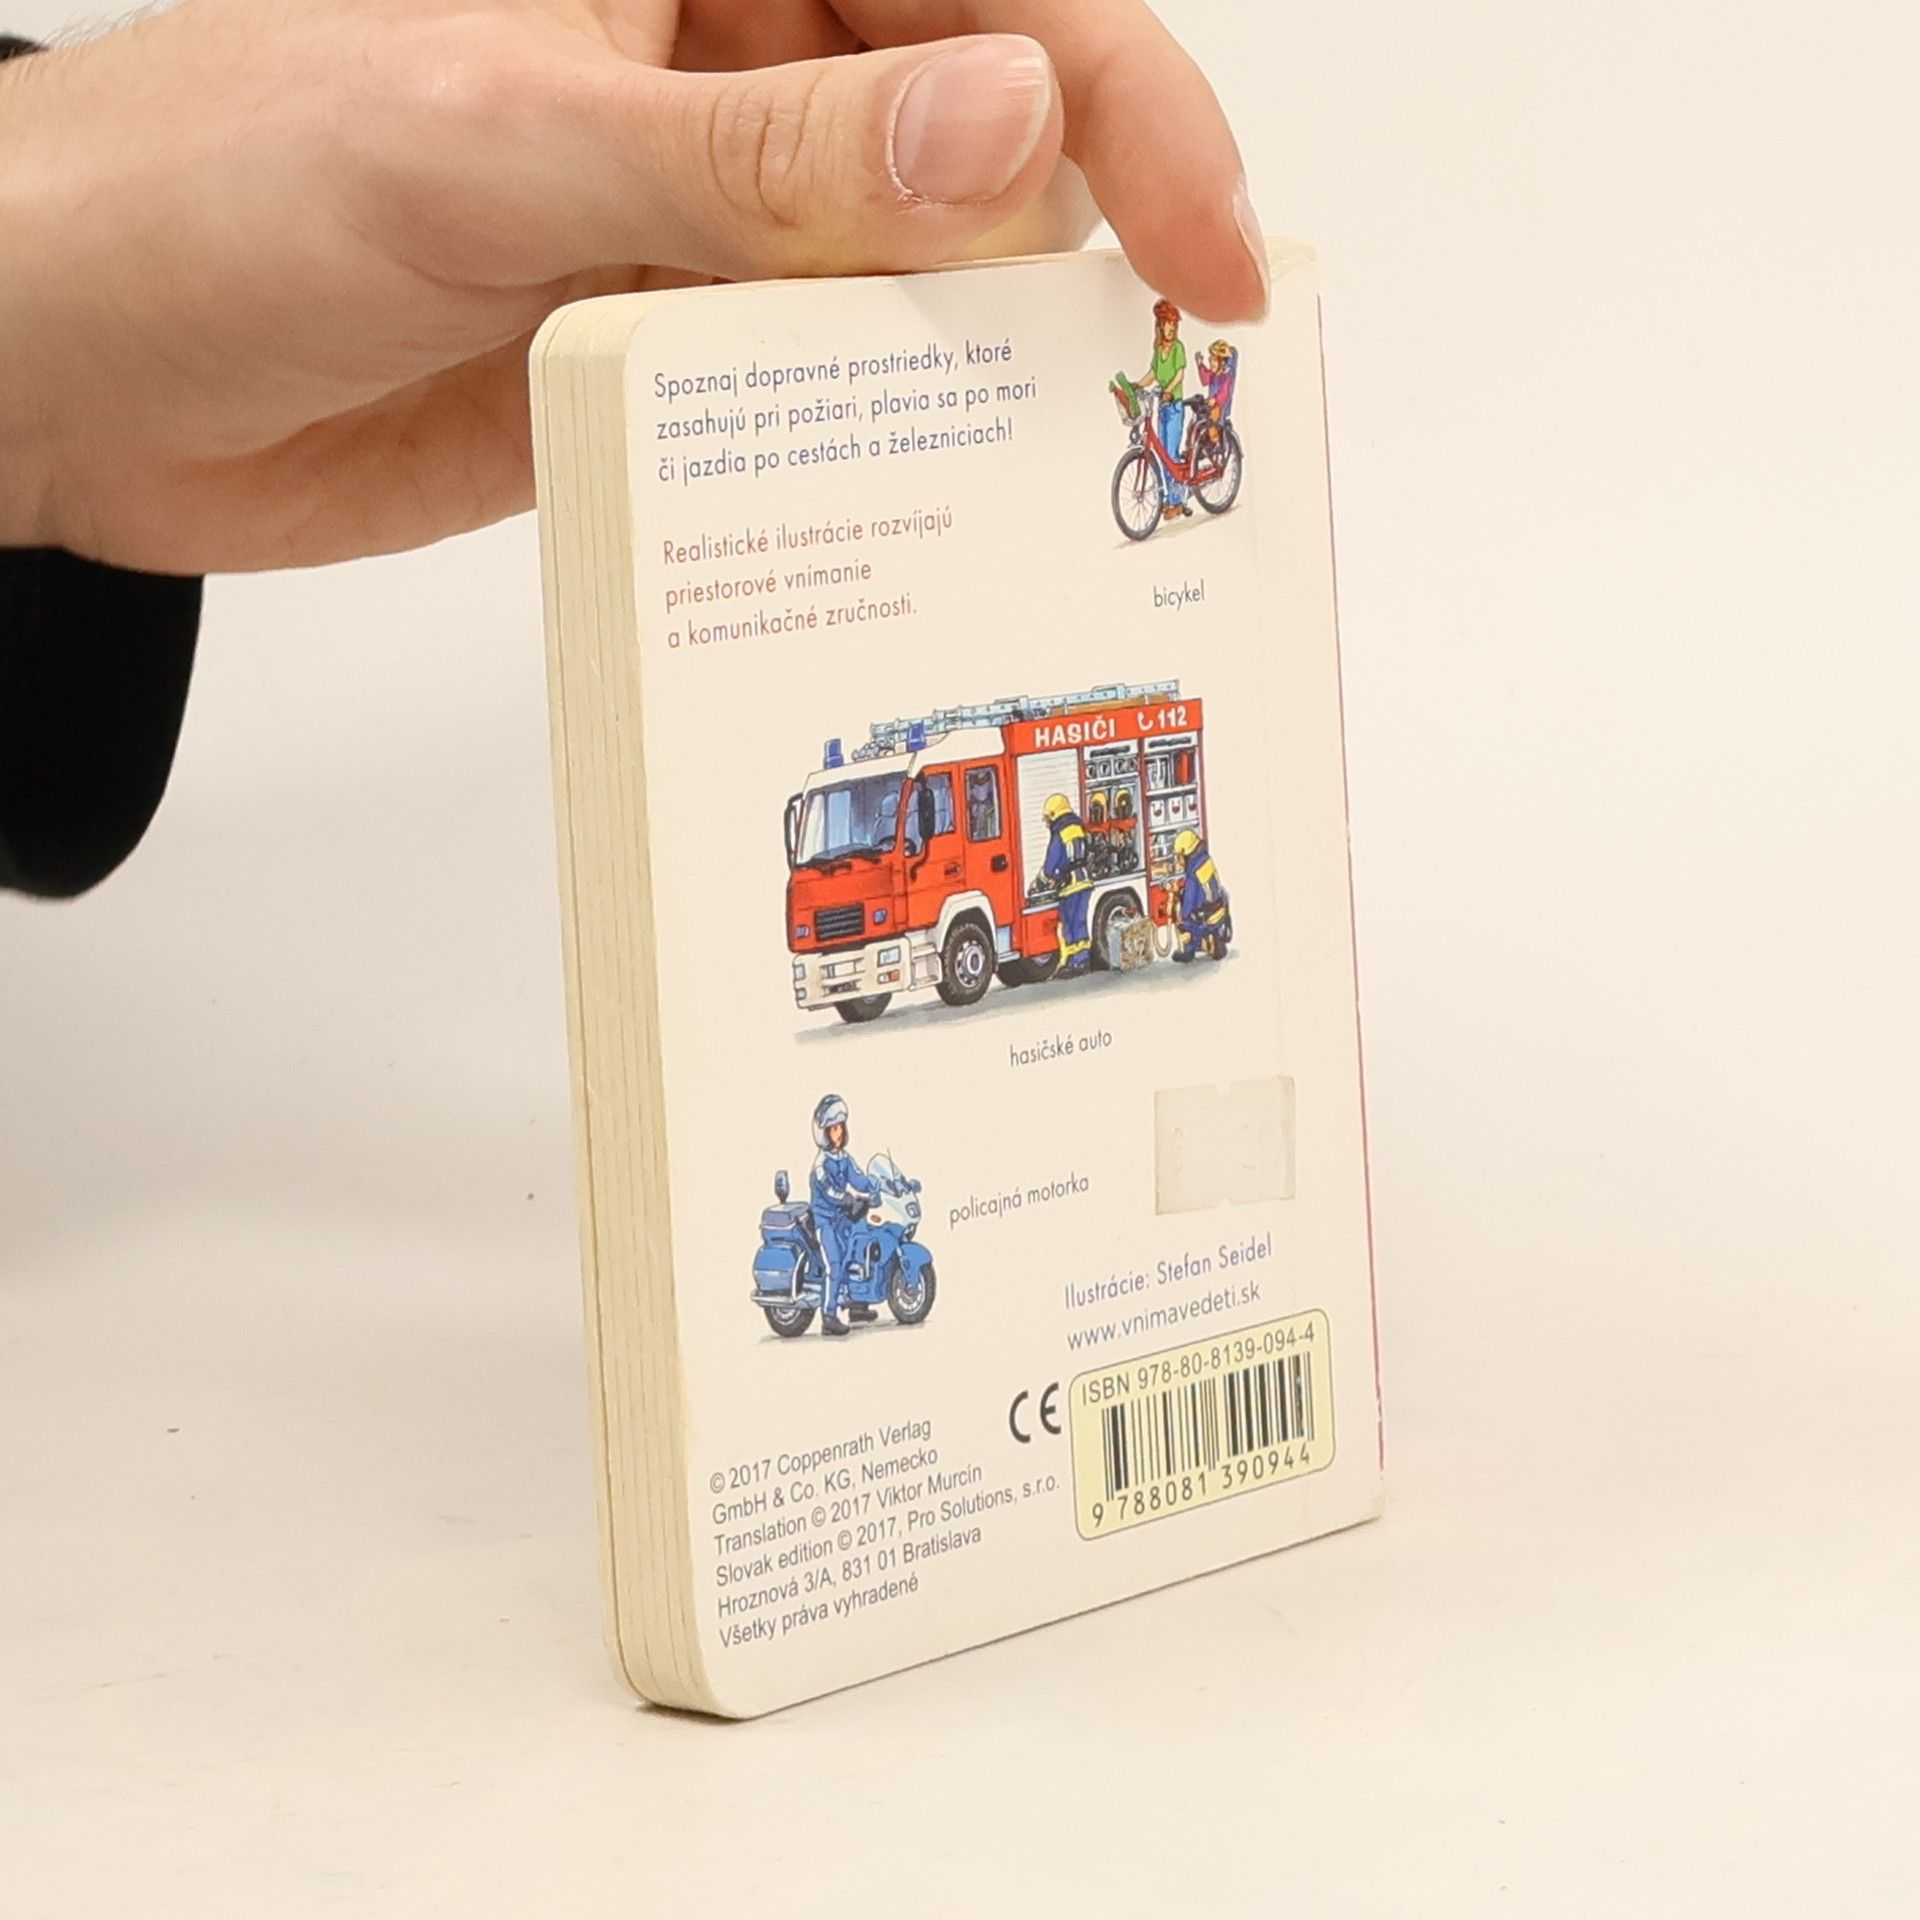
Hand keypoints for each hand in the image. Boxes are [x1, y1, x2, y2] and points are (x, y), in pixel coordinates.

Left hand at [0, 0, 1264, 573]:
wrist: (71, 370)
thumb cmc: (213, 187)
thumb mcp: (500, 145)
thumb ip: (756, 155)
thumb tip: (1001, 131)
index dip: (1123, 99)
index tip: (1205, 249)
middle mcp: (709, 63)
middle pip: (970, 133)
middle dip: (1073, 248)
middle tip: (1151, 390)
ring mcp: (690, 213)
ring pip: (898, 276)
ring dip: (971, 367)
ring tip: (1050, 468)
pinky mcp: (659, 341)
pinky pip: (808, 386)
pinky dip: (866, 446)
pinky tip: (909, 504)